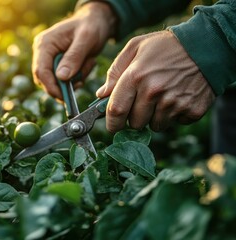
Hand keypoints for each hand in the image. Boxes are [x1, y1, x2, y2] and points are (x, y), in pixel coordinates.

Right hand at [32, 2, 115, 98]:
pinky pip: (64, 80)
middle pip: (45, 80)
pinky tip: (86, 65)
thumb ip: (74, 57)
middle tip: (81, 81)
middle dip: (64, 85)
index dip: (51, 87)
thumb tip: (61, 78)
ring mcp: (49, 59)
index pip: (41, 71)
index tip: (64, 97)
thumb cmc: (91, 26)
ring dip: (73, 80)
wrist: (96, 22)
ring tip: (88, 64)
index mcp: (45, 44)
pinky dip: (76, 78)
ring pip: (56, 82)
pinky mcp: (57, 65)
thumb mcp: (86, 39)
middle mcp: (43, 52)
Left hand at [96, 31, 215, 131]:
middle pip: (134, 123)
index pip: (116, 111)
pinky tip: (177, 97)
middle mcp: (154, 92)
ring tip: (162, 96)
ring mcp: (174, 103)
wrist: (207, 45)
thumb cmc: (166, 46)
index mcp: (136, 76)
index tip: (113, 125)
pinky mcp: (192, 110)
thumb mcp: (135, 47)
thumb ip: (115, 71)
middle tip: (143, 102)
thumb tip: (101, 95)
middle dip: (134, 117)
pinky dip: (174, 115)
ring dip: (154, 117)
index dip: (112, 123)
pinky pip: (175, 123)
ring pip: (154, 126)